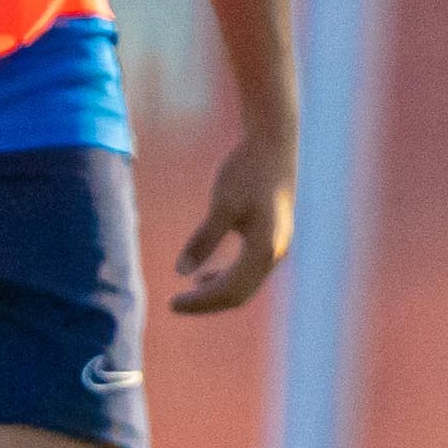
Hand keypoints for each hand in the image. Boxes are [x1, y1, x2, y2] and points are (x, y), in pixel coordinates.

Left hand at [171, 129, 297, 316]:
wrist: (273, 143)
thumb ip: (204, 240)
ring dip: (217, 291)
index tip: (171, 304)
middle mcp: (275, 253)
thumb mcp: (222, 205)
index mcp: (264, 250)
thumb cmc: (247, 171)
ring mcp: (276, 245)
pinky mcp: (272, 235)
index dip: (200, 302)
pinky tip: (206, 273)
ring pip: (246, 283)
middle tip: (174, 304)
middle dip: (207, 302)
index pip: (230, 291)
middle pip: (240, 294)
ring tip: (189, 290)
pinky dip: (228, 277)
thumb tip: (181, 271)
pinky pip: (250, 269)